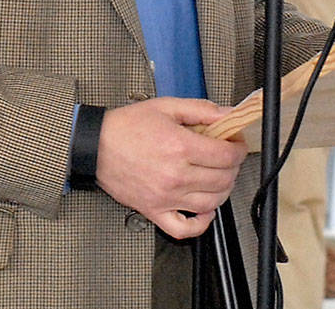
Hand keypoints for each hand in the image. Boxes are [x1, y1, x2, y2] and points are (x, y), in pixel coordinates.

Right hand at [95, 98, 248, 239]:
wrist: (96, 145)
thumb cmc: (127, 126)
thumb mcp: (167, 106)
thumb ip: (201, 109)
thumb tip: (228, 114)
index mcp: (180, 147)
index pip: (226, 155)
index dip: (238, 148)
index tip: (236, 143)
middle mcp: (175, 175)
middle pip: (222, 179)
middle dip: (233, 167)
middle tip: (229, 157)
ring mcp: (165, 197)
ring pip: (210, 203)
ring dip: (223, 191)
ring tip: (219, 177)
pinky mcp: (154, 211)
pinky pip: (183, 229)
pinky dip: (200, 224)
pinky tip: (205, 210)